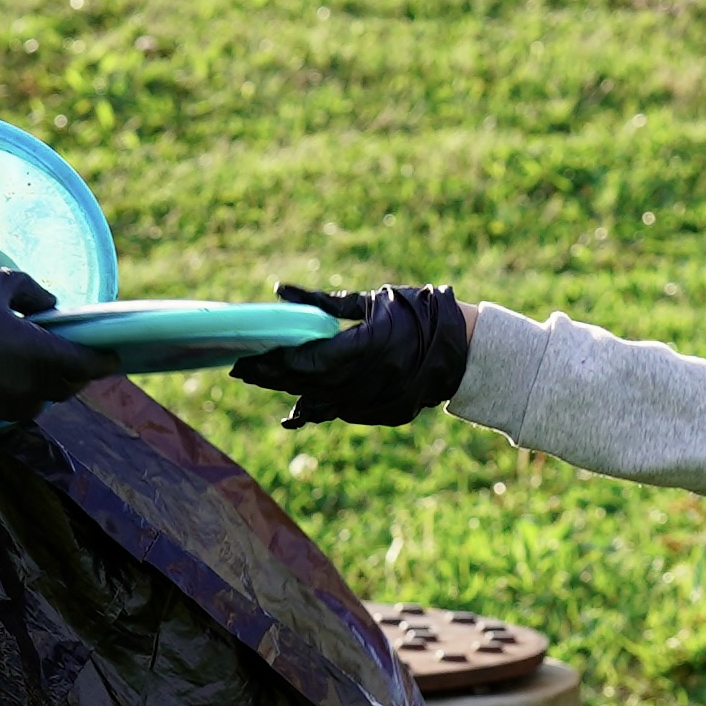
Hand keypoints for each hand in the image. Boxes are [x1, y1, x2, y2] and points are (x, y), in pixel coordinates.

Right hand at [0, 262, 102, 438]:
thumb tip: (50, 305)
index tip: (111, 357)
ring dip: (31, 390)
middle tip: (61, 357)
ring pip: (29, 407)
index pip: (87, 366)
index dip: (103, 361)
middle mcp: (23, 393)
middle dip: (66, 373)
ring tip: (14, 369)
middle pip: (62, 389)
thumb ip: (30, 292)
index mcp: (38, 356)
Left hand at [231, 283, 466, 429]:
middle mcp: (377, 377)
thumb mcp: (371, 301)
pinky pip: (343, 412)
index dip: (278, 361)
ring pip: (324, 401)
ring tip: (260, 381)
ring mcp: (384, 400)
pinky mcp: (388, 413)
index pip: (313, 360)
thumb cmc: (416, 311)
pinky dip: (318, 408)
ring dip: (289, 392)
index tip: (251, 354)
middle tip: (241, 369)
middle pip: (311, 383)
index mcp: (374, 344)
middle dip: (273, 376)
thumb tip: (281, 293)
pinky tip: (295, 410)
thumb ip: (324, 304)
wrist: (464, 347)